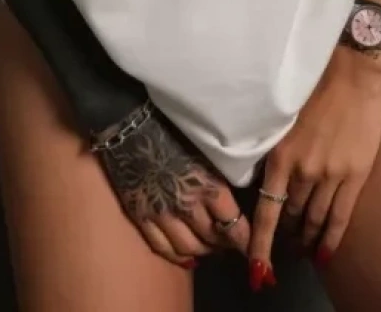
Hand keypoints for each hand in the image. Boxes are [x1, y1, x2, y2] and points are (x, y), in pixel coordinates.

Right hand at [96, 106, 250, 267]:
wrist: (129, 124)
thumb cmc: (171, 128)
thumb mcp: (204, 149)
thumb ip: (219, 175)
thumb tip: (236, 196)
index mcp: (208, 186)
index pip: (234, 226)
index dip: (245, 239)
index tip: (251, 244)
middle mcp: (187, 206)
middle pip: (212, 239)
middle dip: (224, 244)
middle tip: (230, 241)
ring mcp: (162, 215)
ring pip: (189, 249)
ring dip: (203, 251)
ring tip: (210, 246)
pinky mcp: (142, 217)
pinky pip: (163, 248)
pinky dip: (178, 256)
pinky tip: (186, 255)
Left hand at [248, 47, 380, 284]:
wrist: (352, 72)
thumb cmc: (314, 88)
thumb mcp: (285, 121)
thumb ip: (278, 151)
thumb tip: (268, 180)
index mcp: (280, 156)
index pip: (267, 212)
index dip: (261, 245)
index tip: (257, 270)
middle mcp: (302, 171)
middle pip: (291, 215)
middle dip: (287, 235)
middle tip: (286, 246)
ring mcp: (330, 175)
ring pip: (314, 219)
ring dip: (307, 239)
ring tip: (304, 250)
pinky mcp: (354, 175)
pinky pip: (339, 217)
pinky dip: (330, 238)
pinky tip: (325, 253)